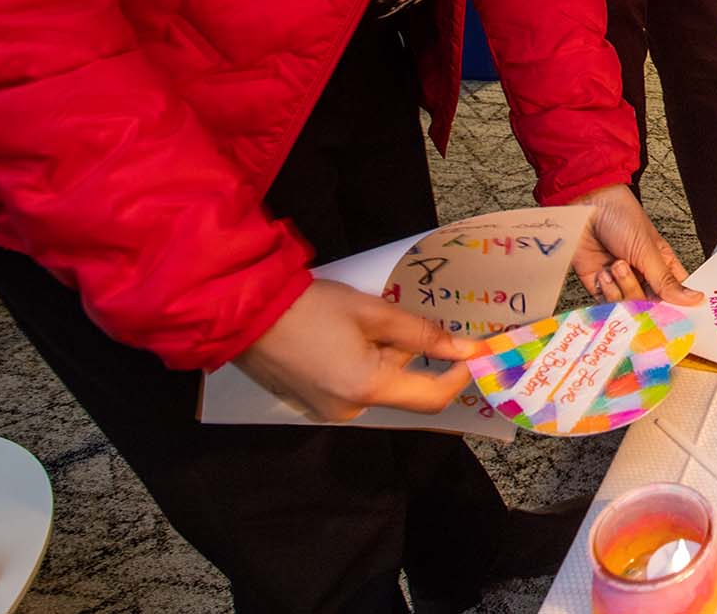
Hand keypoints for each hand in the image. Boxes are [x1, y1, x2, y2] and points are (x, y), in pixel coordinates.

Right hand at [232, 279, 482, 421]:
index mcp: (368, 389)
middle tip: (402, 319)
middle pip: (402, 387)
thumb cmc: (310, 307)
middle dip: (410, 354)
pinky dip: (360, 362)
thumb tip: (464, 349)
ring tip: (362, 320)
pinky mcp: (311, 403)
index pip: (432, 397)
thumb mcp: (374, 312)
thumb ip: (422, 333)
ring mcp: (327, 410)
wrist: (245, 312)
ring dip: (383, 355)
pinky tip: (343, 334)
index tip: (471, 351)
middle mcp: (349, 410)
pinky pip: (352, 386)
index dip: (458, 376)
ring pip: (377, 384)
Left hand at [571, 183, 701, 304]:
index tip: (674, 312)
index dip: (675, 305)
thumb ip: (666, 281)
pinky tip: (604, 273)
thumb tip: (693, 298)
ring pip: (629, 306)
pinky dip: (606, 291)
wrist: (585, 208)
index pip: (675, 294)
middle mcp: (642, 275)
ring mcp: (621, 282)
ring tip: (617, 264)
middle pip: (650, 305)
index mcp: (662, 264)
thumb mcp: (648, 251)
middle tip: (636, 273)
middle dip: (641, 292)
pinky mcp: (600, 286)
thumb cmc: (621, 216)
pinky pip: (607, 305)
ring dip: (622, 286)